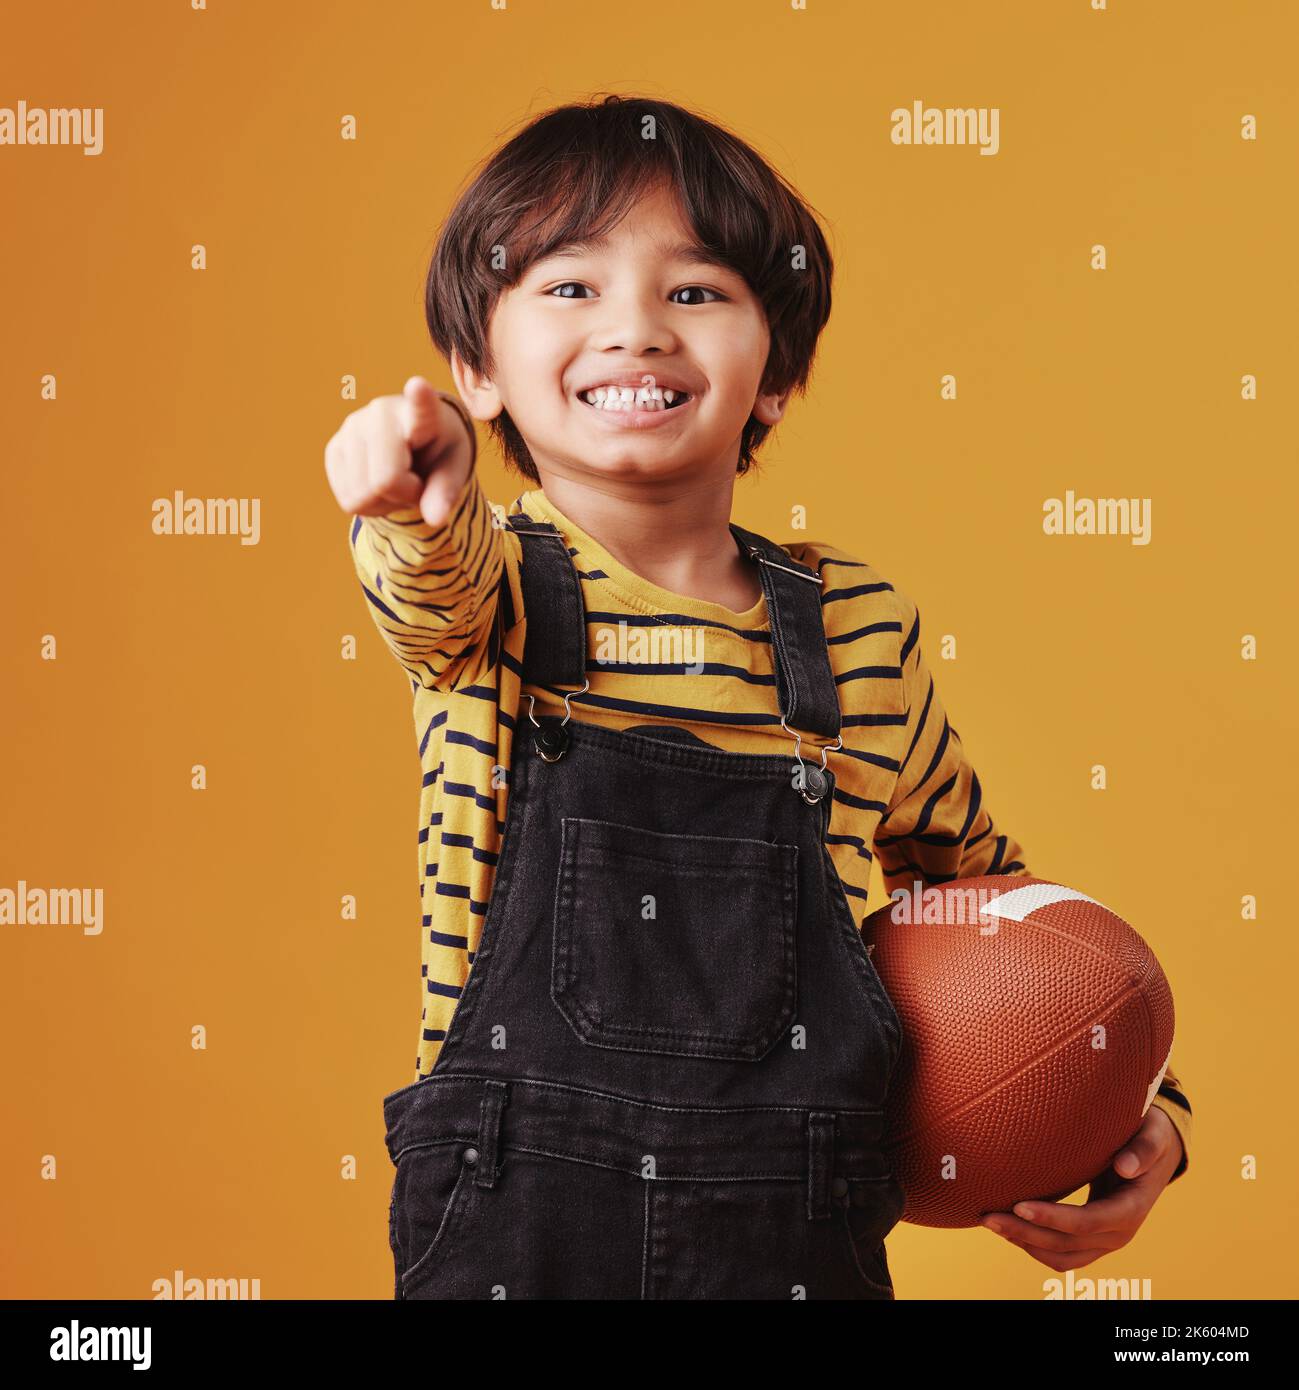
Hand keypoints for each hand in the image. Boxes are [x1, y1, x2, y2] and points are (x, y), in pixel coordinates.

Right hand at [324, 375, 474, 527]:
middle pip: (385, 480)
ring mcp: (351, 427)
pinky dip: (368, 504)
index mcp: (424, 414)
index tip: (418, 385)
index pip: (421, 408)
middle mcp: (381, 412)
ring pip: (362, 495)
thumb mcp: (454, 471)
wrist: (413, 445)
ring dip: (385, 501)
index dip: (420, 399)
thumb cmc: (438, 454)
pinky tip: (378, 483)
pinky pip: (348, 500)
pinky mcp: (333, 448)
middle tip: (417, 482)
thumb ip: (446, 493)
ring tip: (398, 480)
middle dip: (405, 494)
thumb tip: (435, 519)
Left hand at [979, 1106, 1184, 1270]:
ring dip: (1025, 1244)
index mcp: (1132, 1208)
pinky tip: (1010, 1229)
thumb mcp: (1153, 1134)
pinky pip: (1063, 1256)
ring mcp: (1106, 1241)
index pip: (1088, 1222)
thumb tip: (1126, 1166)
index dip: (1053, 1218)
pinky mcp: (1093, 1240)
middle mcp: (1119, 1233)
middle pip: (1067, 1244)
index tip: (1019, 1205)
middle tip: (988, 1217)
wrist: (1155, 1155)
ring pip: (1062, 1257)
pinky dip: (1035, 1247)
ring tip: (991, 1223)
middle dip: (1026, 1233)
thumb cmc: (1149, 1135)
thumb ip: (1145, 1148)